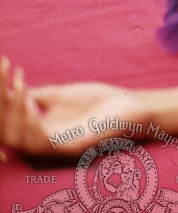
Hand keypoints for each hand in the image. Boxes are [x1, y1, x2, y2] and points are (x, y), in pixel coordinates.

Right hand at [0, 57, 147, 159]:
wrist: (130, 107)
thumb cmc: (97, 102)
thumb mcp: (60, 95)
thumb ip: (36, 96)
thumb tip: (10, 88)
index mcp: (36, 132)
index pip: (7, 119)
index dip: (1, 96)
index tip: (4, 64)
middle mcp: (40, 143)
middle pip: (5, 131)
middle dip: (1, 102)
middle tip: (5, 71)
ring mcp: (55, 148)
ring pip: (17, 139)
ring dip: (11, 112)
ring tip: (17, 87)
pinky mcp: (70, 148)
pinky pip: (41, 142)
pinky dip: (30, 124)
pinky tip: (29, 104)